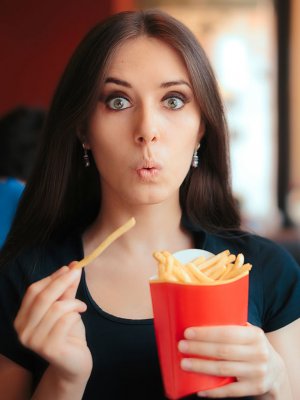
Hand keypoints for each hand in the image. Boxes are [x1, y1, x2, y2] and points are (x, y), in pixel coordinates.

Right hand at [14, 266, 92, 382]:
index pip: (33, 291)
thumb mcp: (66, 307)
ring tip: (81, 306)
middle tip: (78, 272)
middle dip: (62, 281)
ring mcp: (34, 341)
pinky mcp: (49, 348)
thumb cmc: (68, 332)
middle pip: (42, 297)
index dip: (51, 277)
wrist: (75, 362)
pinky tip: (79, 317)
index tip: (68, 268)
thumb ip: (67, 289)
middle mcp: (22, 331)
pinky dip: (76, 314)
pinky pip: (65, 320)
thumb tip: (74, 265)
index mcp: (22, 318)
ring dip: (74, 302)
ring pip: (56, 308)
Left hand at [178, 324, 287, 397]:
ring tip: (184, 363)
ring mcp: (257, 372)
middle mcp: (258, 353)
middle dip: (199, 348)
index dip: (206, 333)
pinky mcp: (255, 388)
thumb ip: (231, 326)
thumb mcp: (249, 333)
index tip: (187, 332)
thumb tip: (199, 315)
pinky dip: (214, 391)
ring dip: (201, 367)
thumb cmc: (252, 346)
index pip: (227, 333)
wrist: (276, 370)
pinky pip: (231, 391)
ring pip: (224, 370)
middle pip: (223, 351)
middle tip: (181, 346)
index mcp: (255, 335)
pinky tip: (200, 389)